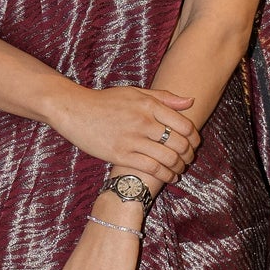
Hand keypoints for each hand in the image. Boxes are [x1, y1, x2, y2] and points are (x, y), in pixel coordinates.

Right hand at [52, 85, 199, 184]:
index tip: (194, 145)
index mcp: (149, 105)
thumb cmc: (106, 101)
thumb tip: (191, 101)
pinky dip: (166, 175)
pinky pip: (152, 168)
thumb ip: (164, 97)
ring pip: (168, 158)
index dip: (194, 138)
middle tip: (188, 160)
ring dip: (179, 167)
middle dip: (189, 155)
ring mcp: (132, 139)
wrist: (75, 110)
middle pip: (179, 144)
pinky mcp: (120, 154)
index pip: (184, 125)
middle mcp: (143, 121)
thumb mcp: (135, 92)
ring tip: (179, 170)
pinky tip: (169, 177)